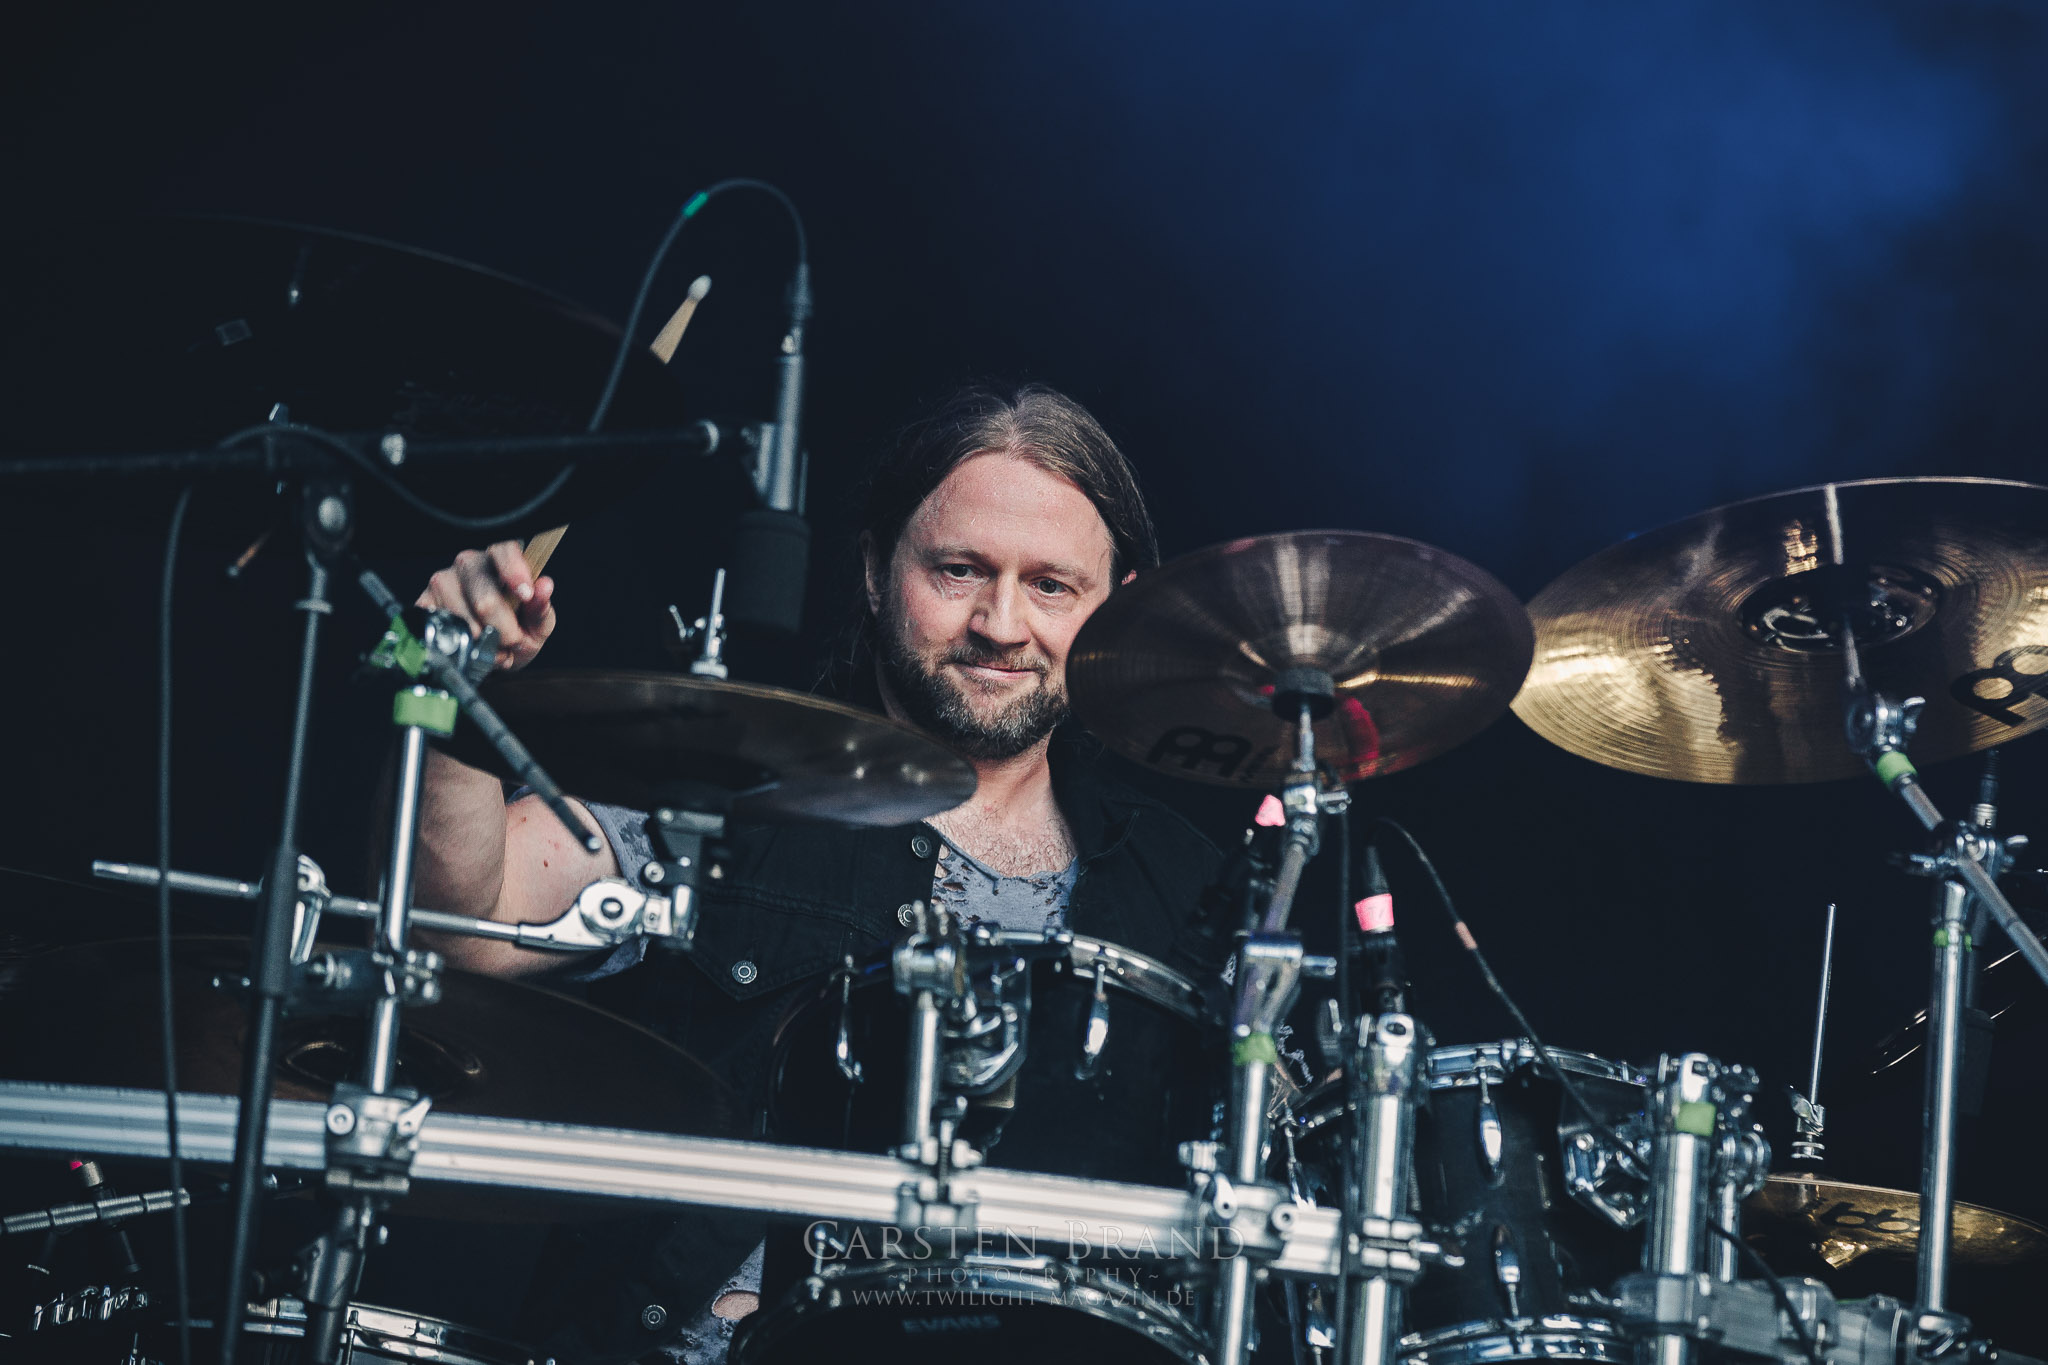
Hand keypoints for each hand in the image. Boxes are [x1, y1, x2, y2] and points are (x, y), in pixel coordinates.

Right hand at [417, 541, 555, 670]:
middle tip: (512, 641)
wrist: (491, 654)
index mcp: (499, 560)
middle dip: (504, 630)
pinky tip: (471, 646)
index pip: (504, 550)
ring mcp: (442, 582)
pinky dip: (462, 647)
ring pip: (464, 621)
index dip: (514, 571)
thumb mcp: (538, 624)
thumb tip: (545, 586)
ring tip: (492, 645)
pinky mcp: (424, 602)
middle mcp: (468, 565)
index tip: (525, 594)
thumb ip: (541, 607)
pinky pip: (442, 629)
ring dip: (483, 643)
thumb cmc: (517, 631)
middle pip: (485, 599)